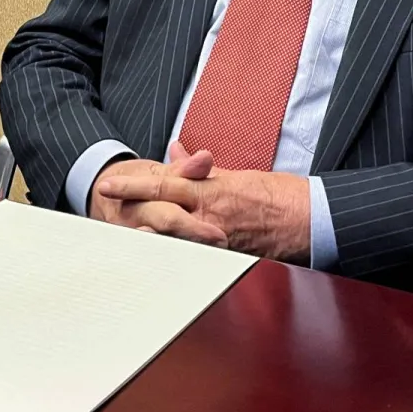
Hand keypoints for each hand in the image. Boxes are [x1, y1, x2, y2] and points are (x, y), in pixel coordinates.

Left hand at [95, 143, 310, 261]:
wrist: (311, 219)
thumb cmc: (277, 195)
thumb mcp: (235, 174)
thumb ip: (200, 168)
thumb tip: (176, 150)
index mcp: (211, 188)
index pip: (164, 182)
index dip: (133, 185)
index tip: (108, 185)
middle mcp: (210, 213)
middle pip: (160, 208)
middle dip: (129, 209)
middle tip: (101, 209)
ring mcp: (217, 237)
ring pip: (172, 237)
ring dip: (144, 236)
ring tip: (116, 237)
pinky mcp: (227, 257)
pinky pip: (193, 257)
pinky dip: (172, 256)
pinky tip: (153, 262)